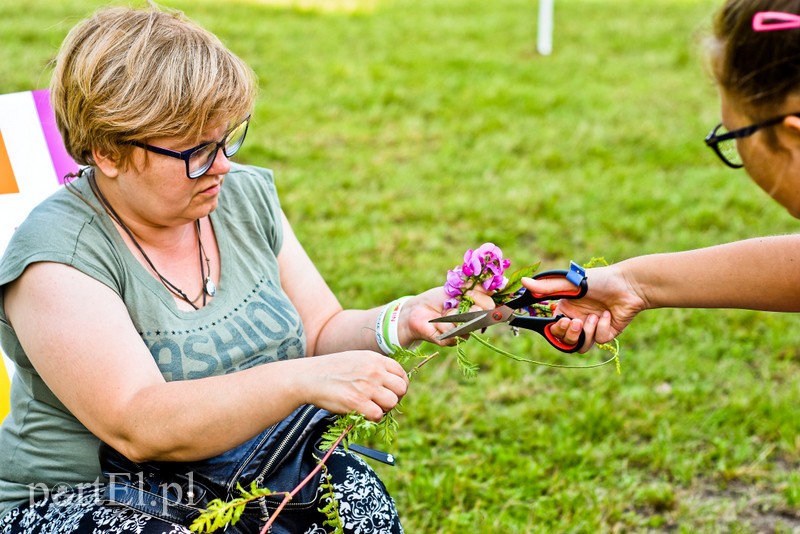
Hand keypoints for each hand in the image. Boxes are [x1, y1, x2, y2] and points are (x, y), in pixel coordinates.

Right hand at [299, 351, 408, 421]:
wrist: (309, 377)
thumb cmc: (331, 369)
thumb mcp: (356, 358)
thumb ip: (374, 366)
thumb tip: (390, 381)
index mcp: (375, 359)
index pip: (401, 373)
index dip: (399, 385)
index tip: (391, 392)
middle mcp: (374, 371)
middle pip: (402, 389)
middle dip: (395, 397)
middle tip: (382, 402)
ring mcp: (366, 386)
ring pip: (392, 402)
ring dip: (384, 408)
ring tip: (371, 407)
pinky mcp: (357, 402)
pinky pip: (378, 415)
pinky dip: (372, 418)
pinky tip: (362, 413)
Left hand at [397, 286, 495, 346]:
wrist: (418, 309)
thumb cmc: (438, 298)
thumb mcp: (457, 287)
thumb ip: (474, 286)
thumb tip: (490, 283)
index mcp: (477, 308)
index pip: (490, 306)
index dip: (482, 298)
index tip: (468, 291)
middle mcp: (473, 323)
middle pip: (484, 317)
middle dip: (471, 308)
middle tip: (457, 302)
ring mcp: (462, 333)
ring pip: (467, 325)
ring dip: (452, 314)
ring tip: (443, 312)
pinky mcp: (449, 341)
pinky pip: (451, 333)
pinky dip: (441, 324)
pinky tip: (436, 322)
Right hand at [521, 264, 645, 352]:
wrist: (628, 285)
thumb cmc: (599, 279)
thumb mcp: (570, 283)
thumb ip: (547, 287)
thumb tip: (525, 282)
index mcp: (566, 309)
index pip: (553, 328)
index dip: (554, 330)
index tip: (561, 321)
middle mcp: (577, 320)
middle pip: (565, 340)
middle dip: (569, 334)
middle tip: (576, 322)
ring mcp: (592, 328)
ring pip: (580, 345)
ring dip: (586, 333)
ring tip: (593, 318)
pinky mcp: (606, 333)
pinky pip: (598, 340)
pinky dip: (601, 328)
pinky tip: (607, 315)